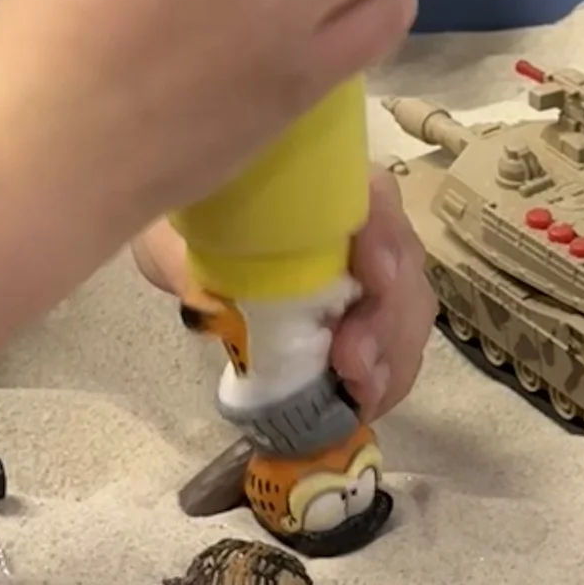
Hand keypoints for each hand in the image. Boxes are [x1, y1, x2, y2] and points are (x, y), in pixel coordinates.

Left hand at [130, 166, 433, 426]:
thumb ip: (188, 263)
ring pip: (411, 306)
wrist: (187, 249)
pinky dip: (388, 374)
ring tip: (359, 392)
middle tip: (351, 364)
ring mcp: (372, 268)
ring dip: (392, 354)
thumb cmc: (185, 232)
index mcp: (316, 184)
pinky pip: (400, 341)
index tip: (374, 277)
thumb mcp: (172, 239)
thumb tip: (210, 301)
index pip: (373, 195)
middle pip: (403, 260)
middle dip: (386, 317)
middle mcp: (358, 217)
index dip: (383, 235)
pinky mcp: (369, 314)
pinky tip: (363, 400)